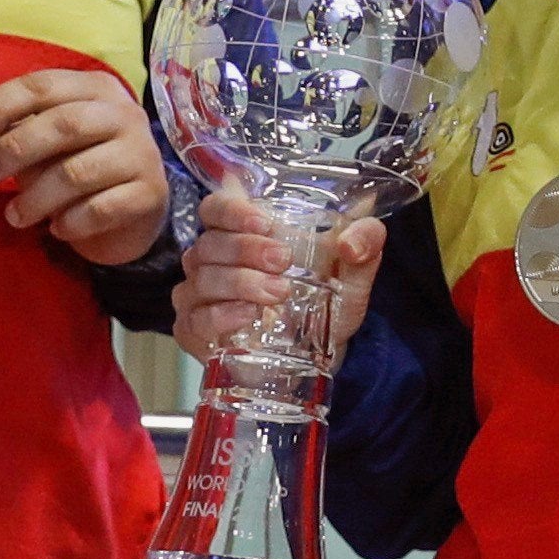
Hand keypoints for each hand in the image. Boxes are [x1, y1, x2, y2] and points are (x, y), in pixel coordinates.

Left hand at [0, 64, 170, 261]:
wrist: (134, 212)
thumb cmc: (83, 166)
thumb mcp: (50, 144)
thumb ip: (21, 134)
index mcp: (96, 88)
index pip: (42, 86)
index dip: (0, 107)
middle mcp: (125, 114)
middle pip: (64, 123)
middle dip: (15, 150)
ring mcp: (142, 153)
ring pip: (78, 172)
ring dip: (36, 198)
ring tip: (15, 215)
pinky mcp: (150, 193)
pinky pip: (100, 209)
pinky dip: (70, 222)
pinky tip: (58, 229)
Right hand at [169, 191, 378, 365]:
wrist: (324, 351)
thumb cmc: (327, 299)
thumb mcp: (353, 270)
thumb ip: (365, 242)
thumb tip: (352, 241)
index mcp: (240, 232)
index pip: (216, 208)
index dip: (232, 210)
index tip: (266, 223)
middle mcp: (211, 260)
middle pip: (210, 243)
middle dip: (246, 249)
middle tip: (283, 261)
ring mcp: (198, 295)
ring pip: (203, 279)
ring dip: (241, 282)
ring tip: (279, 292)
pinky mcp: (194, 330)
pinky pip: (196, 318)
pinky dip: (222, 315)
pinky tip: (249, 315)